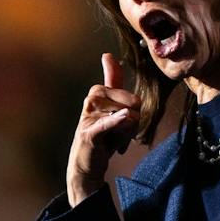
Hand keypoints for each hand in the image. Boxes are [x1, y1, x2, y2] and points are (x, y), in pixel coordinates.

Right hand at [66, 52, 141, 206]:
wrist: (86, 166)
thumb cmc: (100, 136)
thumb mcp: (108, 106)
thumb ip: (111, 80)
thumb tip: (108, 54)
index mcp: (98, 91)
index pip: (130, 94)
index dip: (133, 111)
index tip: (122, 119)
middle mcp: (92, 99)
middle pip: (133, 105)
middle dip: (133, 124)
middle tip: (119, 136)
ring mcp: (89, 116)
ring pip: (128, 118)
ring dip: (126, 136)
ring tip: (113, 141)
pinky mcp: (89, 133)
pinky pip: (108, 123)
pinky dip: (116, 121)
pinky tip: (121, 118)